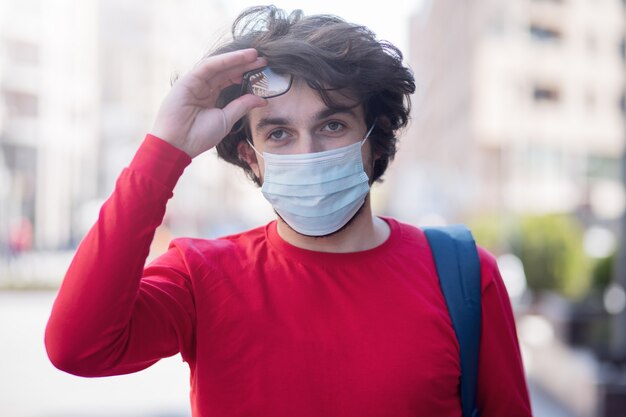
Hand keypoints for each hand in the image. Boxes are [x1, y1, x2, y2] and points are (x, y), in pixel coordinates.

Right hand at [151, 48, 266, 157]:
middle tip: (263, 59)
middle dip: (244, 64)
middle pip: (226, 71)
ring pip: (218, 66)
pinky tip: (239, 57)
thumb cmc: (199, 135)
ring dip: (236, 59)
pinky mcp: (187, 80)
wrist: (179, 145)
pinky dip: (224, 60)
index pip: (230, 80)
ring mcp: (194, 82)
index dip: (246, 74)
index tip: (262, 70)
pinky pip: (208, 66)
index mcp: (210, 96)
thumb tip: (262, 99)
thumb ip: (242, 106)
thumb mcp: (226, 119)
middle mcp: (202, 87)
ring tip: (254, 54)